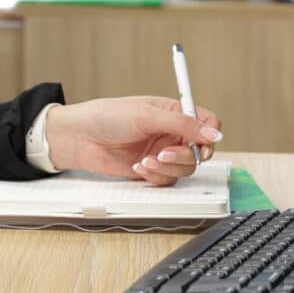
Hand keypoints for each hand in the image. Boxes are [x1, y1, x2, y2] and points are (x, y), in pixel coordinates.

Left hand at [43, 96, 222, 185]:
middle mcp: (170, 133)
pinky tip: (138, 167)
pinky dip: (155, 176)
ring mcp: (161, 152)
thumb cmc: (107, 116)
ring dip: (168, 167)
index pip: (207, 122)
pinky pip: (167, 180)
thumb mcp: (147, 115)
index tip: (201, 144)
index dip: (210, 134)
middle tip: (165, 153)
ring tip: (146, 160)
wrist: (79, 137)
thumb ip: (183, 124)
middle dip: (184, 155)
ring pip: (185, 168)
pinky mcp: (150, 170)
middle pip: (199, 150)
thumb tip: (215, 133)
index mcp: (173, 112)